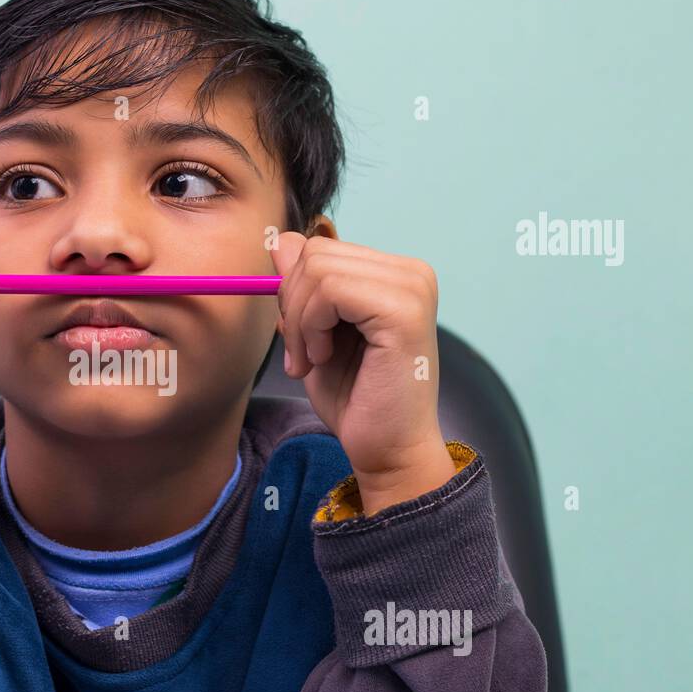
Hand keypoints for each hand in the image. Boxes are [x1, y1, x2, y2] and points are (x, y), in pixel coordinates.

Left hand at [270, 232, 457, 515]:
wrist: (388, 452)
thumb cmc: (357, 401)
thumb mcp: (315, 333)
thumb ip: (302, 288)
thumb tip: (280, 239)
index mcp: (395, 275)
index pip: (319, 247)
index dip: (293, 290)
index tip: (300, 338)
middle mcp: (412, 273)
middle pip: (315, 252)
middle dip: (292, 305)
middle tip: (303, 355)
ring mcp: (412, 287)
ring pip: (317, 268)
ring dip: (300, 321)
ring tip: (315, 359)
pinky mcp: (404, 309)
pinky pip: (330, 289)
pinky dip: (312, 326)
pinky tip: (325, 357)